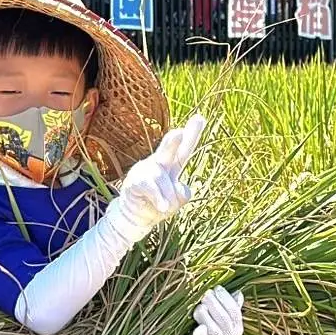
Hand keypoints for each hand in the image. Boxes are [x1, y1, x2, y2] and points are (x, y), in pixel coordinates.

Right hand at [109, 114, 204, 237]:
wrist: (135, 216)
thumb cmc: (158, 205)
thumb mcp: (176, 201)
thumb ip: (181, 195)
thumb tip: (177, 190)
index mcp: (171, 165)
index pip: (183, 150)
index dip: (192, 135)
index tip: (201, 118)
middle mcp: (159, 163)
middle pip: (167, 151)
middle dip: (173, 142)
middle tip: (179, 132)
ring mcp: (145, 171)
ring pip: (162, 180)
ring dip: (168, 197)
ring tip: (165, 207)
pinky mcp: (135, 181)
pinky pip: (152, 189)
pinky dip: (159, 199)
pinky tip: (162, 206)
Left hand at [191, 287, 244, 334]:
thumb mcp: (224, 323)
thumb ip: (231, 309)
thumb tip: (238, 293)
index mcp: (237, 329)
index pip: (235, 311)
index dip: (226, 298)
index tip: (217, 288)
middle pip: (224, 318)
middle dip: (214, 303)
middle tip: (205, 294)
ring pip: (214, 329)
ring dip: (205, 315)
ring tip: (199, 307)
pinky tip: (198, 327)